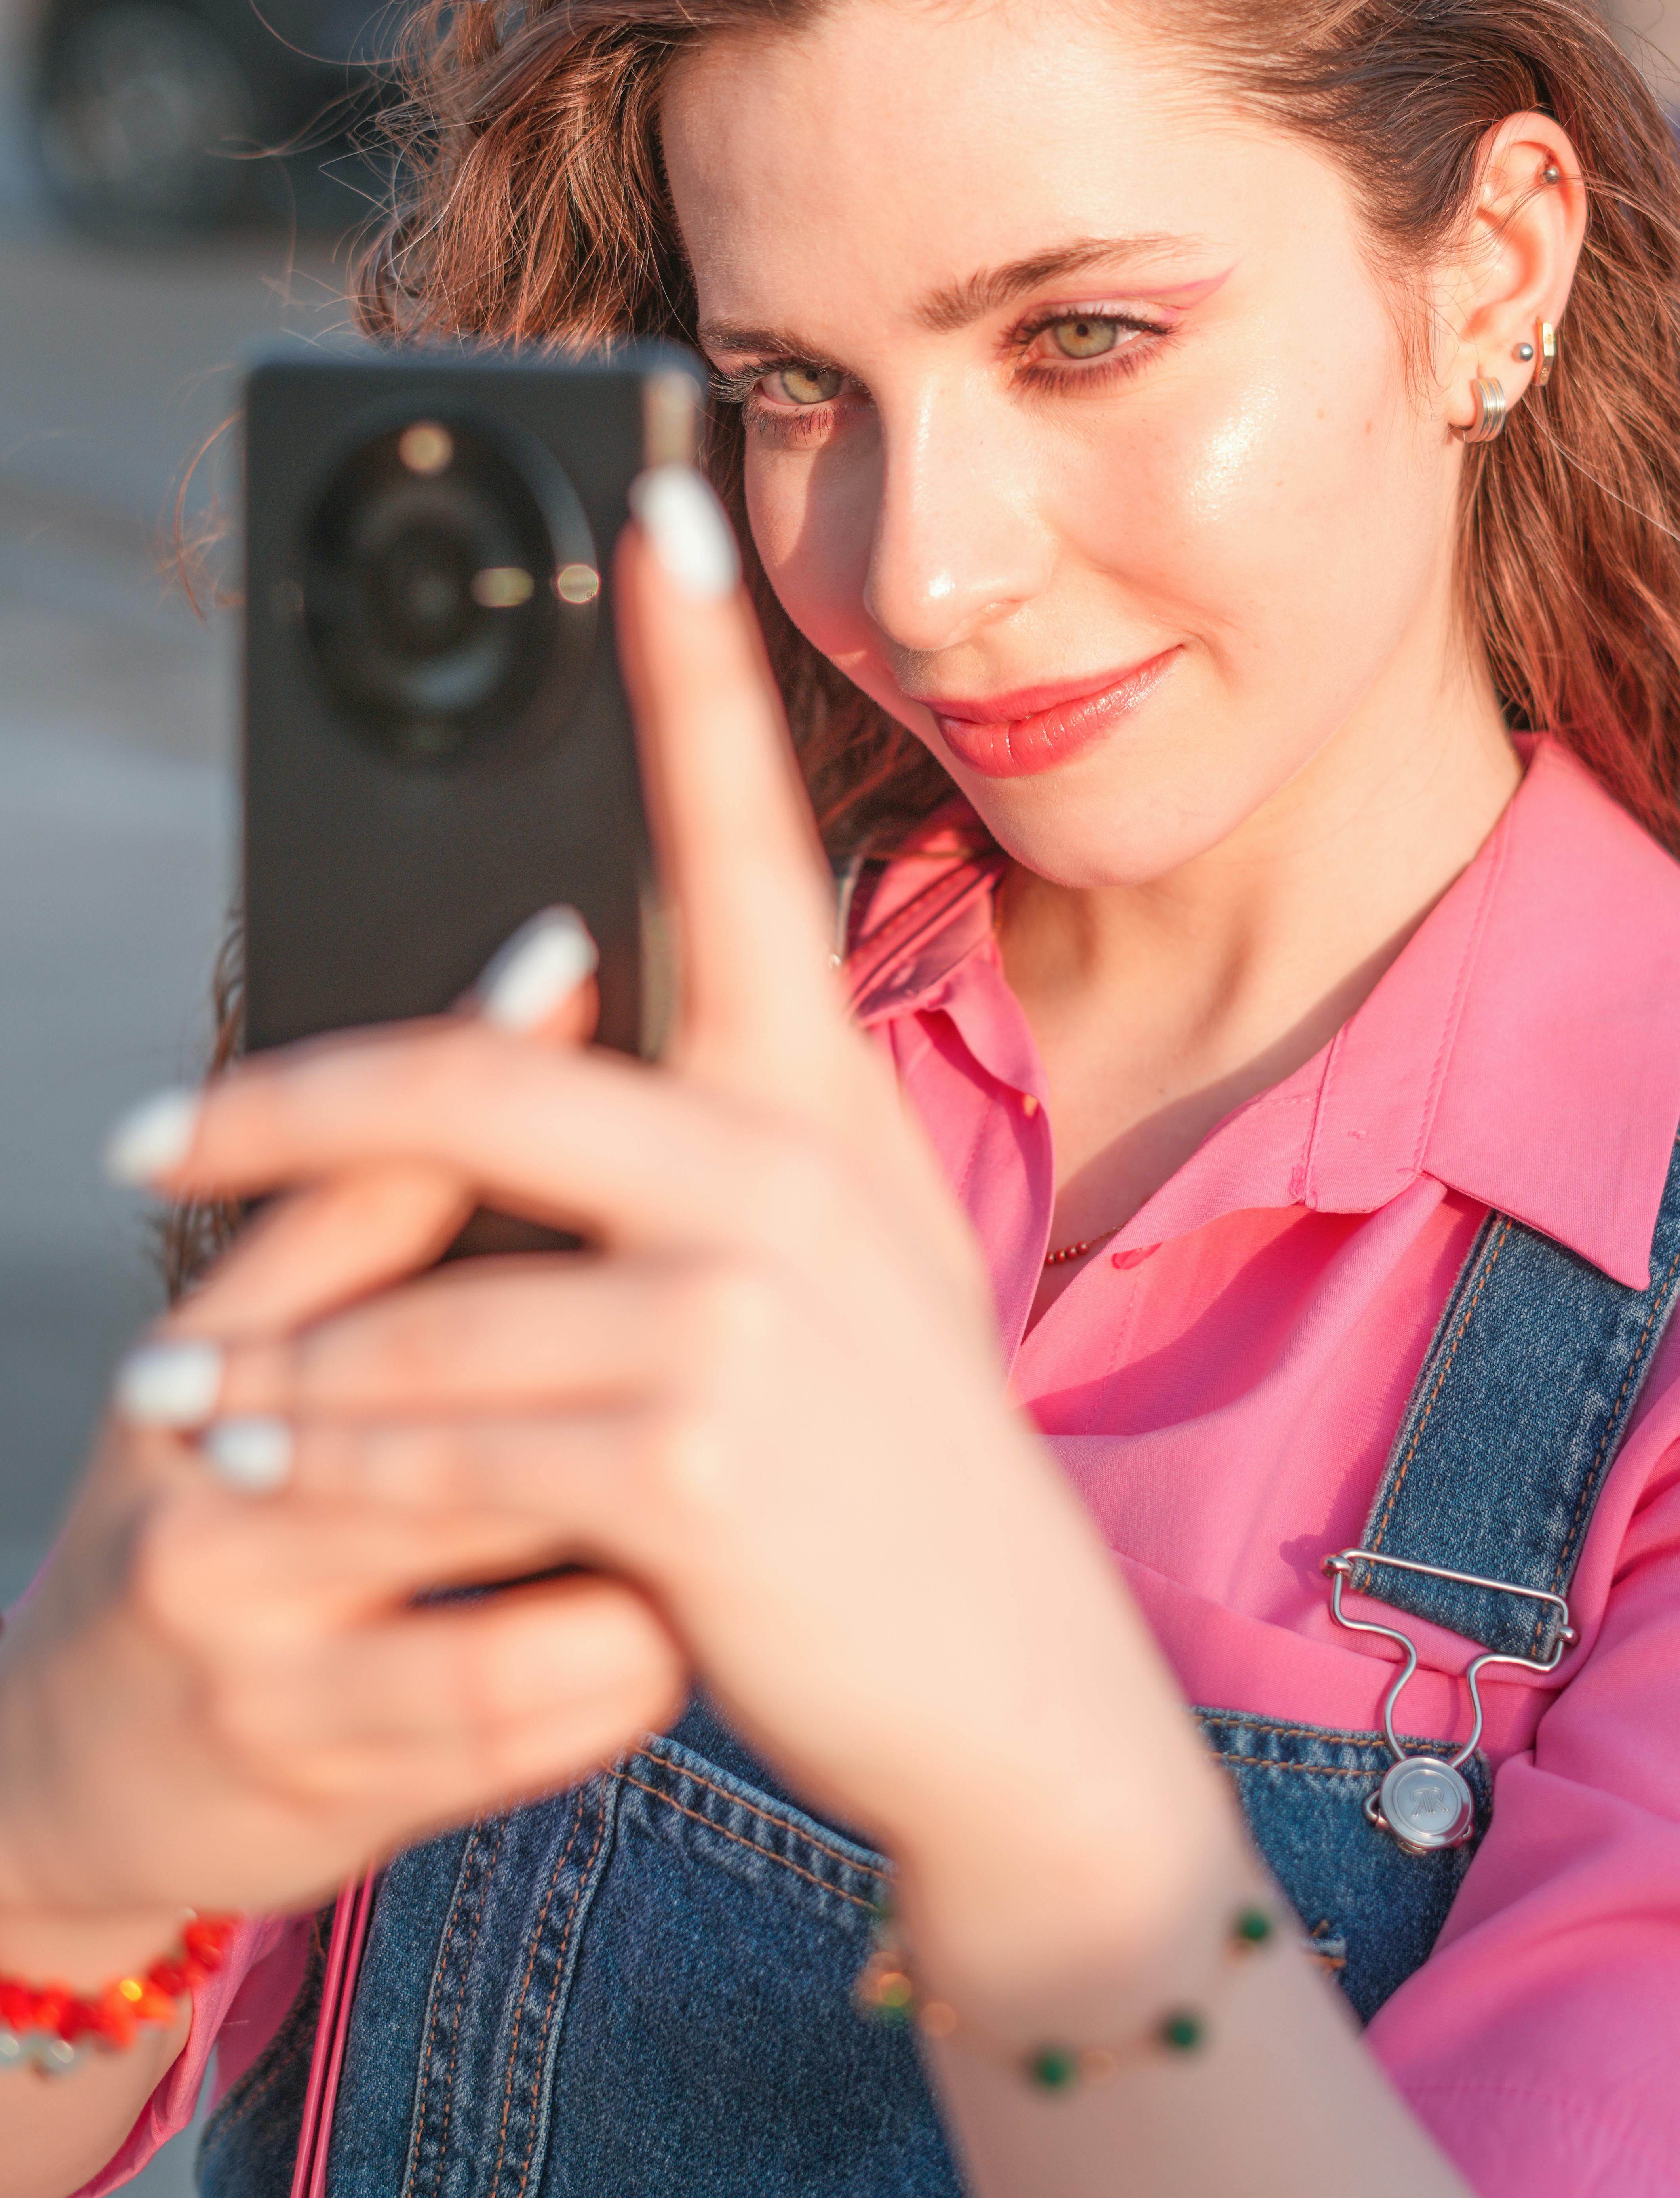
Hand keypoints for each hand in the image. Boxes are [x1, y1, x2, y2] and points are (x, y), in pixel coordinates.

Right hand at [0, 928, 687, 1976]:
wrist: (81, 1778)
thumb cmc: (219, 1526)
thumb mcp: (250, 1370)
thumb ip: (370, 1225)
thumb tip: (535, 1007)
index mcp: (204, 1356)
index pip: (346, 1186)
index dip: (459, 1068)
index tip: (571, 948)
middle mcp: (205, 1480)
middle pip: (443, 1355)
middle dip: (609, 1329)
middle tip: (738, 1296)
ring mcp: (254, 1639)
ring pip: (516, 1530)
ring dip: (643, 1507)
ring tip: (720, 1477)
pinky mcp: (320, 1771)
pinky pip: (538, 1693)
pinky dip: (628, 1652)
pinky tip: (665, 1621)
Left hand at [106, 474, 1225, 2002]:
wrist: (1009, 1693)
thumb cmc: (901, 1472)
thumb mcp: (846, 1266)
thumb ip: (719, 1152)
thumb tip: (559, 1053)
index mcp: (819, 1097)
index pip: (745, 839)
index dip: (695, 665)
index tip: (651, 504)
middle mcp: (784, 1168)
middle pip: (474, 1071)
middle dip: (279, 1112)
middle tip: (152, 1145)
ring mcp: (738, 1310)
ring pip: (419, 1302)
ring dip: (272, 1362)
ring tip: (182, 1405)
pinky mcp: (686, 1454)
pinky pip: (434, 1443)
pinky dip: (327, 1470)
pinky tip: (260, 1485)